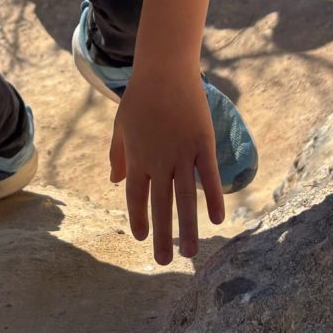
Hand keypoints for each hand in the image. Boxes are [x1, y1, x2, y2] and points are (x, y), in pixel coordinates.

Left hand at [109, 64, 223, 265]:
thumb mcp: (121, 126)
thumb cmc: (140, 97)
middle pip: (160, 206)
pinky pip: (208, 176)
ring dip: (189, 228)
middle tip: (165, 261)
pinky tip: (217, 219)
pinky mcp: (202, 143)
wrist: (164, 70)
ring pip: (185, 198)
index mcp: (136, 158)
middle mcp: (158, 161)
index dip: (139, 220)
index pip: (136, 197)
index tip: (142, 238)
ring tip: (191, 253)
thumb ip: (118, 155)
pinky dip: (213, 198)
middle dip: (163, 236)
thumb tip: (115, 182)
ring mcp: (181, 153)